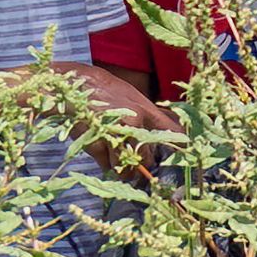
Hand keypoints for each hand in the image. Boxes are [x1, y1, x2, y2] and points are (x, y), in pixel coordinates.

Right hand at [57, 61, 177, 172]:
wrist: (74, 87)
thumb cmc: (104, 91)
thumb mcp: (131, 96)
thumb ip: (149, 114)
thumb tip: (172, 131)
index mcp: (144, 110)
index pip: (170, 131)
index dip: (178, 146)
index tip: (182, 157)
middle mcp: (134, 124)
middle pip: (146, 159)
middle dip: (140, 166)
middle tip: (134, 168)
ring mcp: (115, 136)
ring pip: (126, 168)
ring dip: (121, 169)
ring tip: (115, 160)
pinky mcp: (97, 146)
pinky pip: (107, 167)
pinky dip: (105, 165)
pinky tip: (102, 154)